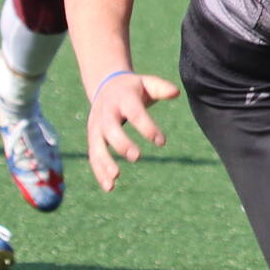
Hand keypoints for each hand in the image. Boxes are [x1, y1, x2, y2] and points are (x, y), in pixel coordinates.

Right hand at [85, 69, 181, 190]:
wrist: (105, 85)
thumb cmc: (133, 88)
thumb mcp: (146, 82)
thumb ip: (161, 88)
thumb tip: (176, 93)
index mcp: (123, 98)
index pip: (135, 112)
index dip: (147, 126)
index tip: (162, 142)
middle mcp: (106, 112)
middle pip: (110, 128)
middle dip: (122, 143)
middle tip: (136, 157)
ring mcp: (96, 126)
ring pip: (97, 145)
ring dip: (104, 162)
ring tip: (116, 178)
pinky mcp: (93, 138)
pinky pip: (94, 156)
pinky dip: (99, 172)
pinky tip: (110, 187)